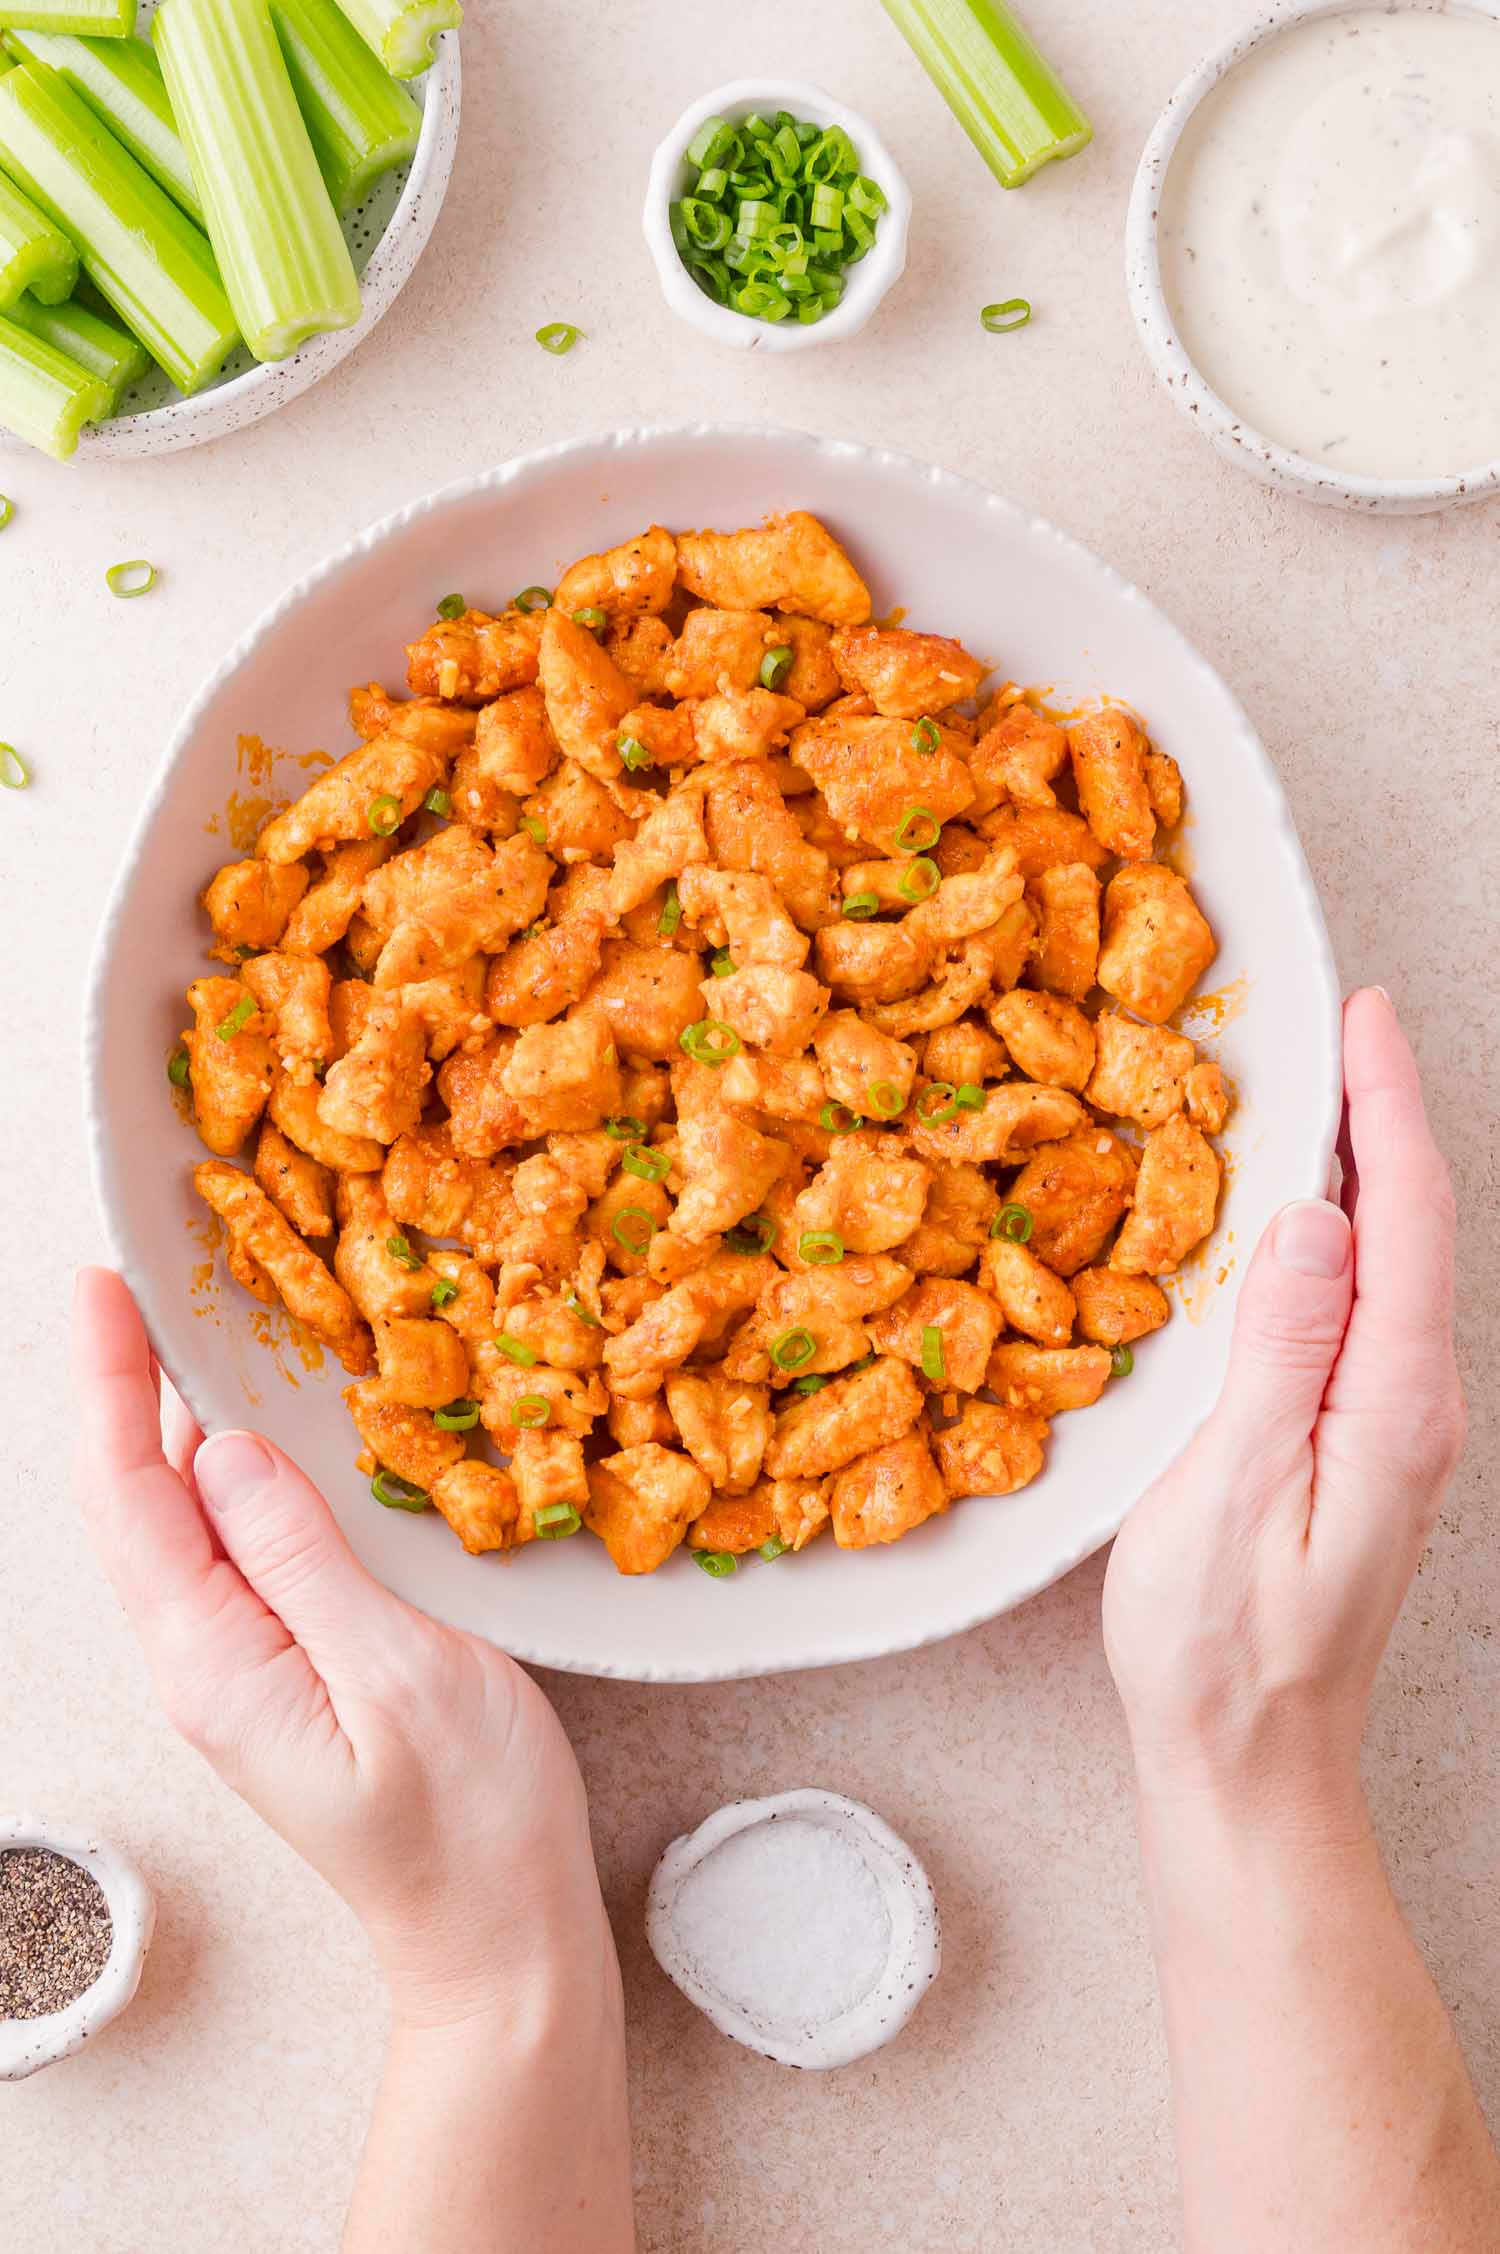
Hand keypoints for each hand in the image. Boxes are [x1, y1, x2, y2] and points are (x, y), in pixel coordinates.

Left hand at [72, 1270, 610, 2026]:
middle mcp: (203, 1662)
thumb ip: (306, 1558)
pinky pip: (225, 1554)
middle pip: (135, 1503)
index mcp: (215, 1660)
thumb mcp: (402, 1672)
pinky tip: (252, 1440)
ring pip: (177, 1525)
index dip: (110, 1384)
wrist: (493, 1932)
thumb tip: (230, 1450)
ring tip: (183, 1333)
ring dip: (170, 1424)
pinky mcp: (278, 1672)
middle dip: (122, 1388)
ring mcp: (236, 1670)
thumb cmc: (468, 1818)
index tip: (100, 1289)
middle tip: (135, 1284)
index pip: (131, 1497)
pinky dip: (224, 1475)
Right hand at [1103, 987, 1464, 1828]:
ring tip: (1316, 1094)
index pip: (1405, 1220)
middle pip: (1414, 1227)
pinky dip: (1337, 1234)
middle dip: (1382, 1114)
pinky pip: (1360, 1308)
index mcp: (1389, 1406)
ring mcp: (1388, 1427)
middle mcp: (1409, 1407)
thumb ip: (1276, 1355)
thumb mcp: (1227, 1498)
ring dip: (1361, 1167)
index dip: (1385, 1107)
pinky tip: (1296, 1221)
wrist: (1252, 1771)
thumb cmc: (1222, 1656)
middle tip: (1335, 1026)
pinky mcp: (1356, 1446)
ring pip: (1390, 1263)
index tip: (1362, 1017)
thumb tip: (1309, 1219)